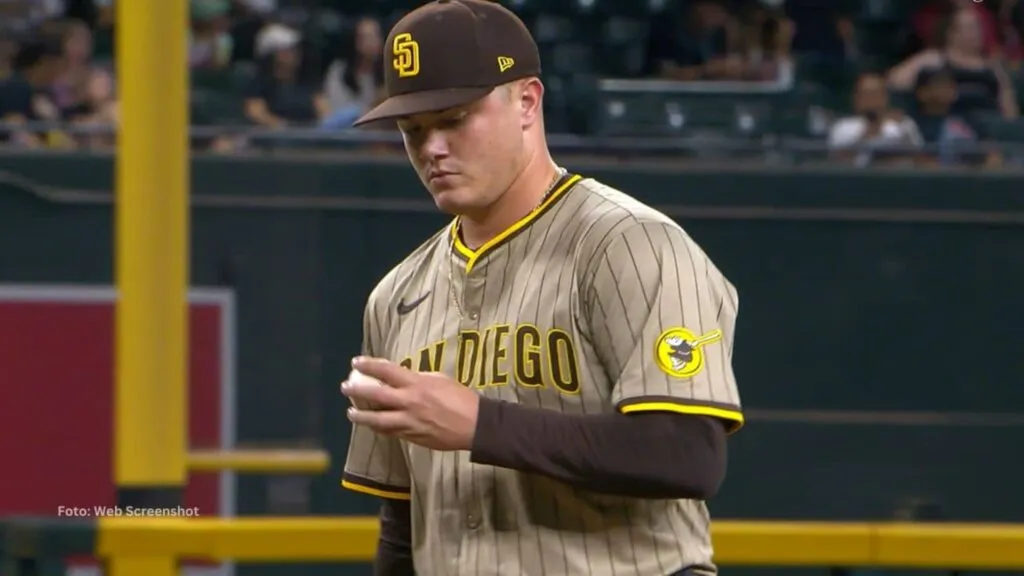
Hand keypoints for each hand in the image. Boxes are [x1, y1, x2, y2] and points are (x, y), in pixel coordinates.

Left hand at [341, 356, 479, 450]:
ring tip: (351, 413)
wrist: (475, 425)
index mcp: (416, 383)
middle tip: (345, 387)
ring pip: (377, 420)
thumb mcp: (440, 380)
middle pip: (375, 395)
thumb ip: (419, 379)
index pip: (386, 370)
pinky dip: (378, 428)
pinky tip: (371, 426)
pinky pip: (389, 432)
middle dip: (357, 390)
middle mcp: (408, 402)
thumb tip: (404, 378)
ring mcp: (408, 421)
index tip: (356, 361)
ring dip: (361, 416)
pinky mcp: (411, 436)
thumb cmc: (461, 398)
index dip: (369, 364)